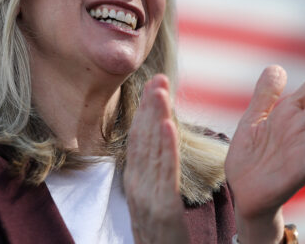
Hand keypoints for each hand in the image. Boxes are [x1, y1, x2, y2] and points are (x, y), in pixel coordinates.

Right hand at [124, 75, 188, 243]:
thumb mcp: (157, 206)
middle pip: (142, 140)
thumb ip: (157, 180)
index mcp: (137, 184)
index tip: (154, 85)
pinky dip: (164, 148)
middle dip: (149, 107)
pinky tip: (167, 126)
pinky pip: (164, 175)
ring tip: (161, 92)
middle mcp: (137, 188)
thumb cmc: (166, 242)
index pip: (139, 140)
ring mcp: (147, 199)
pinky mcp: (163, 212)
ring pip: (151, 151)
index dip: (145, 111)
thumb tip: (158, 152)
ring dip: (155, 118)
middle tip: (157, 77)